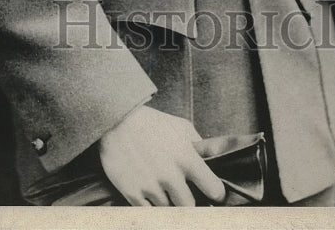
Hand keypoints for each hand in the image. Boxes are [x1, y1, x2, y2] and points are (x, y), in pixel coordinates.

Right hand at [98, 104, 225, 206]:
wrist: (117, 121)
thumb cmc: (152, 123)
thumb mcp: (181, 127)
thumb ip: (201, 145)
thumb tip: (217, 158)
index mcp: (186, 158)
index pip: (213, 189)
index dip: (215, 193)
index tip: (213, 194)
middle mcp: (170, 175)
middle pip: (189, 207)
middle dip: (189, 202)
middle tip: (185, 194)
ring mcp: (150, 186)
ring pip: (168, 210)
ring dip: (168, 202)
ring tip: (162, 187)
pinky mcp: (132, 193)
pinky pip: (149, 213)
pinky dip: (152, 207)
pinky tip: (151, 194)